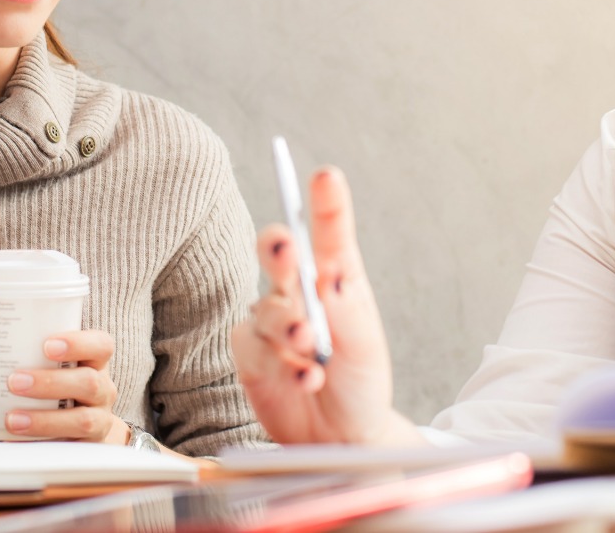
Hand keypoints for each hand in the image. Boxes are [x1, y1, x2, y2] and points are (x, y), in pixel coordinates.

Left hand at [0, 330, 127, 443]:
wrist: (82, 432)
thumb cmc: (53, 392)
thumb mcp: (34, 373)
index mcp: (92, 362)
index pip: (101, 345)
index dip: (79, 342)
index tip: (47, 345)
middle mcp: (102, 390)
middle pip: (90, 382)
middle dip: (51, 382)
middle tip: (15, 381)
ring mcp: (99, 421)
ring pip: (83, 419)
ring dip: (45, 419)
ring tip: (12, 419)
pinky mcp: (88, 449)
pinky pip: (70, 449)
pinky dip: (41, 445)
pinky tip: (16, 443)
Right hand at [232, 167, 423, 445]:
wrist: (341, 437)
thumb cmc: (359, 383)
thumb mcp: (365, 347)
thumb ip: (347, 312)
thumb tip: (330, 276)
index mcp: (336, 279)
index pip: (330, 235)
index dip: (326, 204)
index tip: (326, 177)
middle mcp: (298, 292)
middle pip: (278, 254)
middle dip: (279, 248)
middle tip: (287, 250)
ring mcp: (271, 321)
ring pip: (266, 309)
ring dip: (288, 327)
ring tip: (310, 349)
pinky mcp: (249, 354)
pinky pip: (255, 349)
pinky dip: (283, 365)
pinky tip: (305, 378)